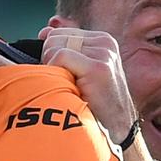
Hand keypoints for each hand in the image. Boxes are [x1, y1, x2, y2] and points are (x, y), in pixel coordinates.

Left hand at [38, 26, 139, 142]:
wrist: (117, 130)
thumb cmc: (95, 104)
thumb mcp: (81, 71)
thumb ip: (64, 48)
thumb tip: (44, 31)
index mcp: (102, 40)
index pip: (59, 33)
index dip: (50, 53)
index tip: (58, 74)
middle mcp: (105, 43)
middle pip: (55, 37)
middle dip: (48, 60)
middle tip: (61, 83)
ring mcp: (104, 53)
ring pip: (55, 45)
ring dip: (52, 68)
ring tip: (66, 86)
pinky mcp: (99, 67)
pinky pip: (60, 57)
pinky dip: (55, 72)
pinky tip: (67, 88)